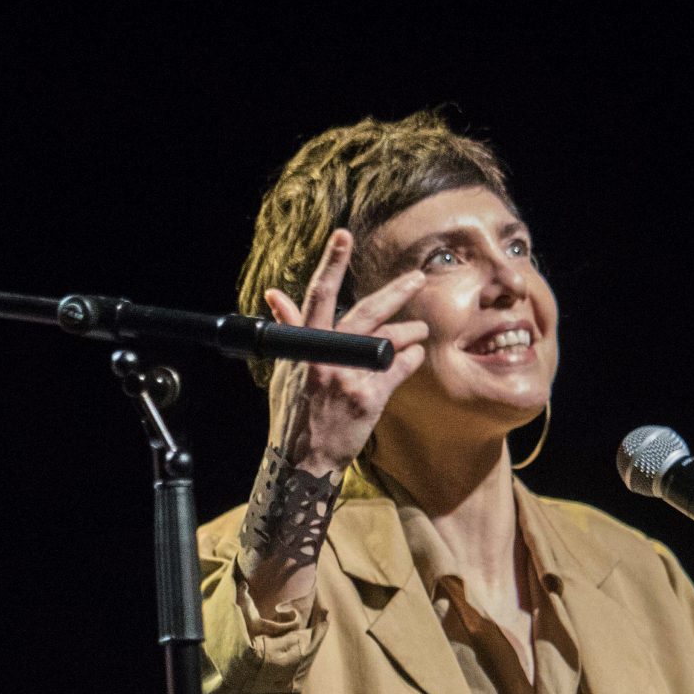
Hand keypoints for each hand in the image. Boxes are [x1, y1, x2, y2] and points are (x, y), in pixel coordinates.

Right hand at [262, 229, 430, 473]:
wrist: (302, 457)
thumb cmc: (293, 409)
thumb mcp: (284, 366)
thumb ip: (287, 328)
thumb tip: (274, 294)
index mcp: (304, 344)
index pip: (317, 296)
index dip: (331, 264)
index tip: (343, 236)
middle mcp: (326, 357)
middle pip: (366, 312)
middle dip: (396, 292)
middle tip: (417, 278)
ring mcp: (349, 377)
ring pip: (389, 340)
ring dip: (409, 333)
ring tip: (419, 331)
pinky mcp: (369, 398)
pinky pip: (400, 368)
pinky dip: (410, 359)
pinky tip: (414, 356)